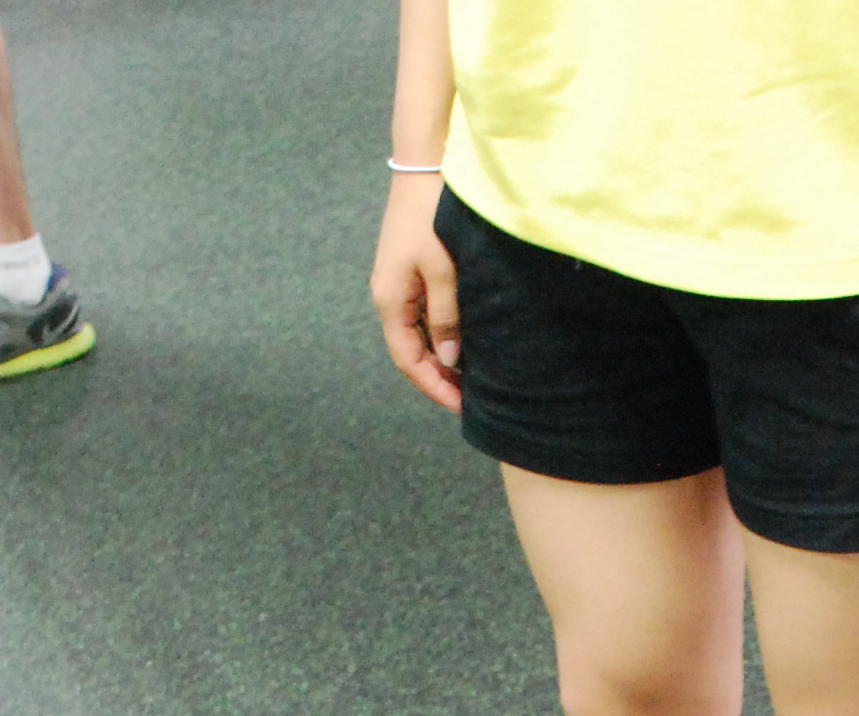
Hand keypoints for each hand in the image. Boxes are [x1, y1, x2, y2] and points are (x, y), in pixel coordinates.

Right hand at [370, 175, 462, 411]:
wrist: (423, 167)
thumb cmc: (432, 216)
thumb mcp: (443, 270)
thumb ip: (445, 315)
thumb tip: (449, 357)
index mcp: (390, 300)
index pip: (408, 359)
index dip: (433, 386)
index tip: (460, 405)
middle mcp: (388, 296)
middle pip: (410, 351)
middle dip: (437, 377)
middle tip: (469, 397)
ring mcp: (397, 283)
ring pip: (415, 334)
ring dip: (439, 357)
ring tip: (468, 376)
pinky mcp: (408, 271)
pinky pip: (421, 314)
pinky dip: (438, 334)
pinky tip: (460, 341)